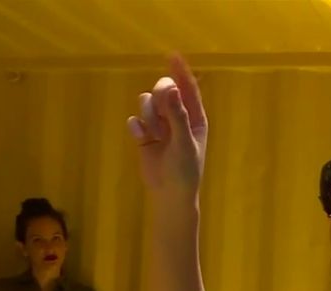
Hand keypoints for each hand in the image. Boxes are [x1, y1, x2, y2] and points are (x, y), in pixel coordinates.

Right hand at [127, 55, 207, 196]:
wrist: (170, 195)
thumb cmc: (185, 171)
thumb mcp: (183, 142)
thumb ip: (177, 115)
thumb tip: (170, 87)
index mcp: (196, 118)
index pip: (188, 89)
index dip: (181, 72)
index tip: (172, 56)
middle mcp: (178, 118)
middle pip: (164, 89)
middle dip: (159, 95)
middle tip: (159, 108)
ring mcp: (161, 126)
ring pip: (147, 102)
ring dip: (148, 114)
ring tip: (154, 134)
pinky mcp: (145, 135)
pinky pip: (135, 119)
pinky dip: (136, 126)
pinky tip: (141, 139)